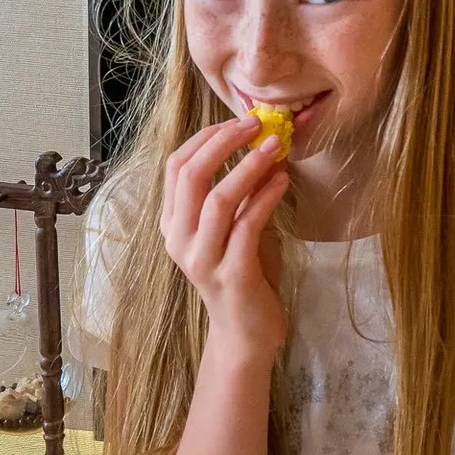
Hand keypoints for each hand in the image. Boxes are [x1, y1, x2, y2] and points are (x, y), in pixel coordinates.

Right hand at [161, 117, 290, 357]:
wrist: (245, 333)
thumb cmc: (242, 274)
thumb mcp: (232, 228)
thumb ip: (236, 194)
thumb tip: (260, 146)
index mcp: (173, 224)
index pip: (176, 167)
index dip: (205, 138)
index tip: (237, 121)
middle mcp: (179, 240)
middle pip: (190, 176)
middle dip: (224, 143)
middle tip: (255, 125)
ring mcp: (202, 259)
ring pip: (218, 199)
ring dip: (249, 166)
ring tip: (275, 147)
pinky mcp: (231, 274)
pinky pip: (247, 225)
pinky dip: (266, 198)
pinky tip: (282, 181)